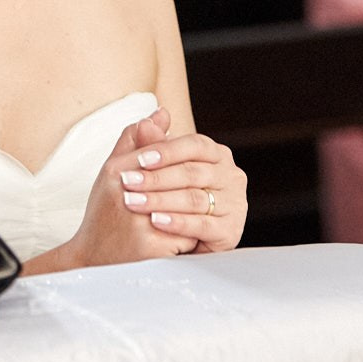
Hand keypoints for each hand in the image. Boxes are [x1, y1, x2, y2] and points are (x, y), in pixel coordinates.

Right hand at [47, 109, 190, 268]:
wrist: (90, 258)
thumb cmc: (105, 212)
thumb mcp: (113, 171)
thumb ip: (136, 140)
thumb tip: (162, 112)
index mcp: (117, 171)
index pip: (162, 155)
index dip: (180, 163)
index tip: (191, 169)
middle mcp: (125, 194)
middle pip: (180, 180)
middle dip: (192, 187)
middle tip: (202, 192)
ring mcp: (138, 223)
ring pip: (188, 208)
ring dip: (196, 212)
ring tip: (198, 215)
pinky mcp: (151, 249)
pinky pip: (187, 237)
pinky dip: (191, 238)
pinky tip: (188, 240)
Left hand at [111, 115, 247, 254]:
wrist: (175, 240)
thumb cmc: (166, 198)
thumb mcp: (155, 169)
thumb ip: (151, 144)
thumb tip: (147, 120)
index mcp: (217, 154)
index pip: (195, 145)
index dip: (166, 151)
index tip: (139, 159)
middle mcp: (231, 175)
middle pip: (192, 172)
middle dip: (156, 178)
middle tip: (127, 183)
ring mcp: (235, 203)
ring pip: (195, 198)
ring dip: (160, 200)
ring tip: (133, 202)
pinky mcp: (231, 231)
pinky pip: (202, 225)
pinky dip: (177, 223)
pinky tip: (156, 221)